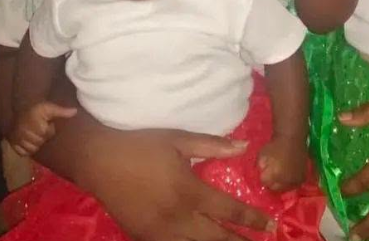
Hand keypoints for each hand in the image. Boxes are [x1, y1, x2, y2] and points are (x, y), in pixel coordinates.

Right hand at [8, 101, 77, 155]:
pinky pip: (23, 153)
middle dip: (42, 136)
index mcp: (37, 125)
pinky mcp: (13, 144)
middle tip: (39, 127)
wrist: (19, 109)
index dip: (49, 128)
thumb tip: (75, 111)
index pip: (48, 134)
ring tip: (34, 134)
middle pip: (40, 142)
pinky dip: (26, 149)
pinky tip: (27, 141)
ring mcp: (18, 140)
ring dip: (35, 143)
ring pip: (32, 149)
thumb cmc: (36, 109)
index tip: (46, 122)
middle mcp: (26, 134)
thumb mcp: (49, 107)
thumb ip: (62, 111)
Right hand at [85, 127, 274, 240]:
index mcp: (189, 191)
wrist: (98, 159)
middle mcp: (177, 218)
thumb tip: (243, 147)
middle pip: (215, 239)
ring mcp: (158, 233)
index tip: (270, 225)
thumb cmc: (140, 144)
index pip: (228, 211)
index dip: (252, 219)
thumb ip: (212, 145)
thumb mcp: (177, 139)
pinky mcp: (143, 237)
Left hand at [258, 135, 307, 191]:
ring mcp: (295, 180)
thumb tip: (260, 175)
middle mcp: (286, 180)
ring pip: (285, 189)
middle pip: (275, 189)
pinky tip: (287, 176)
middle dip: (271, 183)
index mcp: (274, 174)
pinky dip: (290, 182)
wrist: (292, 138)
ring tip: (279, 176)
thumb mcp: (261, 154)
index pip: (265, 183)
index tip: (263, 174)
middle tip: (271, 176)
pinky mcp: (302, 178)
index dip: (263, 178)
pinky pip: (294, 185)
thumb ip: (259, 167)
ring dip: (281, 184)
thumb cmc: (275, 145)